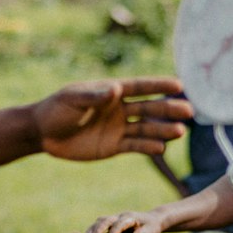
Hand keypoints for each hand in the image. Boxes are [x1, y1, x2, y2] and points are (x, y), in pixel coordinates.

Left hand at [34, 77, 192, 160]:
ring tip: (181, 131)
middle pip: (149, 108)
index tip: (179, 85)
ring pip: (146, 128)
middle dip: (168, 109)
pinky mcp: (114, 146)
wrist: (43, 133)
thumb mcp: (72, 99)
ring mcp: (119, 128)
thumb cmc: (56, 109)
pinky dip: (148, 147)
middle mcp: (119, 108)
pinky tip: (162, 147)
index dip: (159, 86)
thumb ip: (94, 96)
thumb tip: (115, 89)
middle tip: (189, 111)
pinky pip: (135, 146)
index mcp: (111, 92)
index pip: (140, 87)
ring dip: (163, 130)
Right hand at [81, 208, 165, 232]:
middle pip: (106, 220)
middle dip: (98, 230)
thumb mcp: (151, 231)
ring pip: (100, 221)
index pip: (119, 225)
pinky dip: (92, 230)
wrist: (152, 219)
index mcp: (130, 218)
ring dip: (92, 229)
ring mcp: (115, 218)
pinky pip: (100, 224)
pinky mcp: (112, 222)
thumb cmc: (152, 227)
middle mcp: (120, 216)